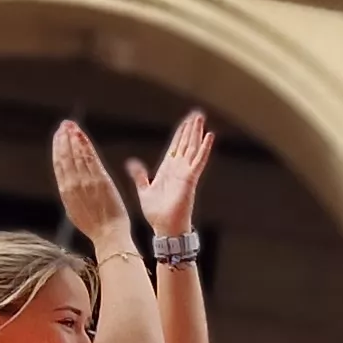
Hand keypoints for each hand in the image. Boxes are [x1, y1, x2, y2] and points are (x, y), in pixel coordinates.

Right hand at [50, 120, 132, 247]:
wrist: (108, 234)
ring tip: (71, 126)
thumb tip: (68, 184)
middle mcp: (73, 184)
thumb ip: (71, 194)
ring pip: (76, 155)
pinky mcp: (100, 180)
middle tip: (64, 125)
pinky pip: (90, 158)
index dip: (58, 149)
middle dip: (64, 139)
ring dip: (73, 138)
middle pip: (65, 157)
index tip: (58, 137)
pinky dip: (84, 145)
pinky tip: (81, 135)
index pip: (59, 165)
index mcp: (65, 192)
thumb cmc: (95, 226)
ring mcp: (86, 181)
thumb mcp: (75, 210)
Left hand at [124, 110, 212, 237]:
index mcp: (167, 170)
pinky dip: (204, 149)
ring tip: (201, 118)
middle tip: (198, 114)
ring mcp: (186, 173)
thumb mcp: (144, 190)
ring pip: (193, 148)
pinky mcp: (190, 179)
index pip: (176, 146)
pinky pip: (198, 161)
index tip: (187, 121)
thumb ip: (140, 176)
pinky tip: (209, 137)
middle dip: (191, 128)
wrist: (165, 228)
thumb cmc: (157, 214)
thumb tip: (132, 163)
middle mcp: (178, 169)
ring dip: (197, 133)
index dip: (181, 133)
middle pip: (186, 144)